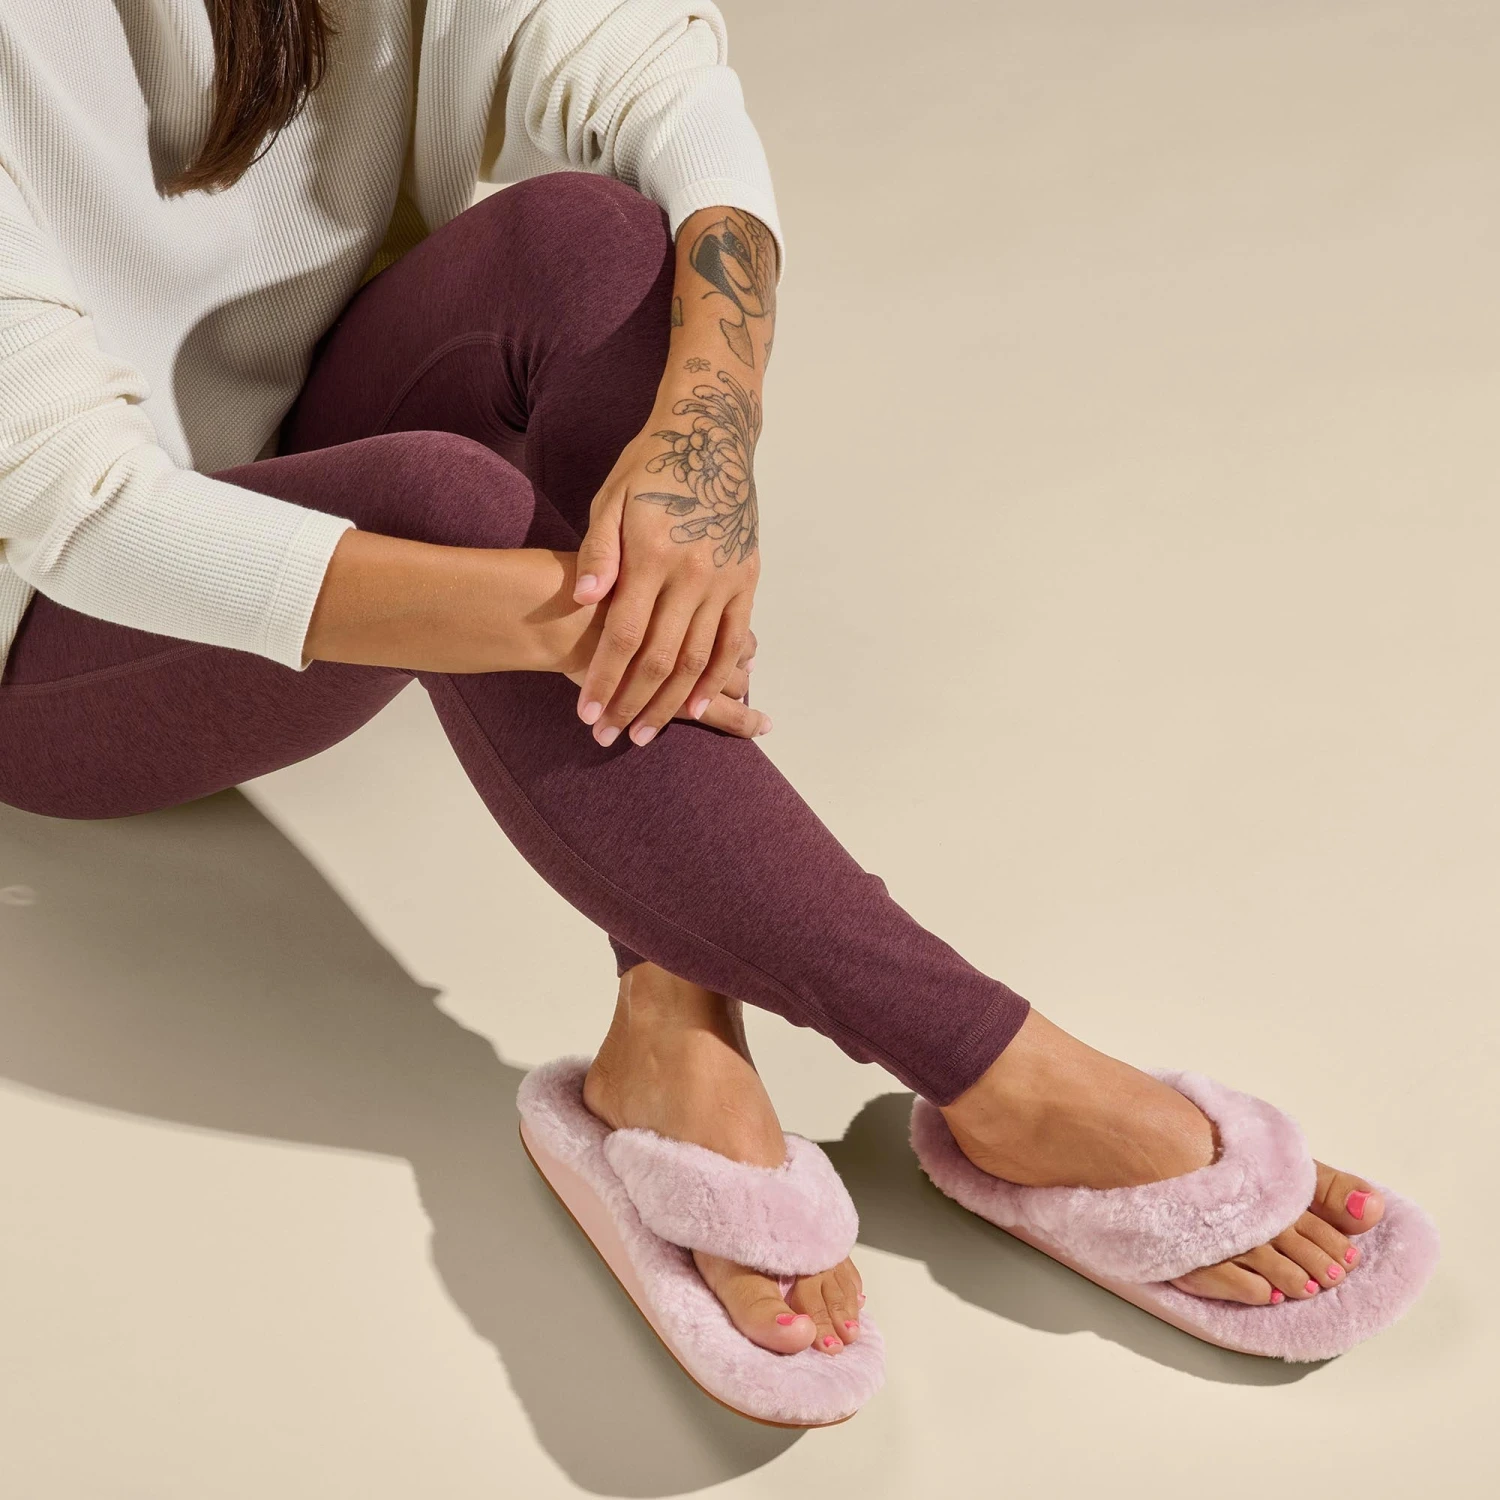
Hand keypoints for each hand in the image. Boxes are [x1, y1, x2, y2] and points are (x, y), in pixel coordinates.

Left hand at [570, 369, 761, 746]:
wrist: (711, 436)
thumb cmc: (651, 467)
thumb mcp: (611, 499)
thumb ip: (598, 551)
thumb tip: (588, 599)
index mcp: (651, 554)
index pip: (622, 636)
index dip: (603, 681)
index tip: (586, 714)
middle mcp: (691, 572)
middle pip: (658, 658)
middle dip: (632, 703)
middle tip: (610, 735)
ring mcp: (724, 579)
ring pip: (698, 659)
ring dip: (671, 702)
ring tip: (646, 731)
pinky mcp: (746, 580)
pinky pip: (734, 642)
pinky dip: (718, 679)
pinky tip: (699, 708)